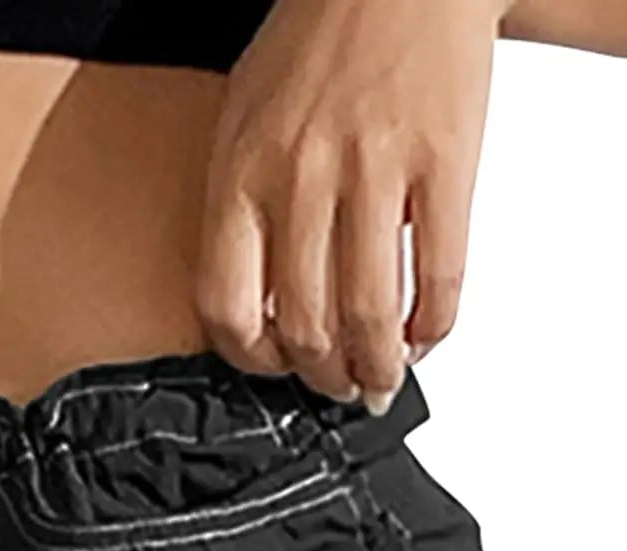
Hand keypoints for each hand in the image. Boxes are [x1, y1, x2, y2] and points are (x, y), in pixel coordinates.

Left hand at [191, 0, 511, 409]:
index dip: (253, 360)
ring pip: (371, 315)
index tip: (276, 368)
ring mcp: (375, 170)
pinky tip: (427, 332)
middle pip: (304, 325)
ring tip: (383, 377)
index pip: (228, 307)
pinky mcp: (444, 160)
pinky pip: (441, 273)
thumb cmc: (318, 40)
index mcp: (240, 172)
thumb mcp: (243, 120)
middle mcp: (302, 177)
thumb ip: (241, 209)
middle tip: (340, 387)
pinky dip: (436, 323)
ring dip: (380, 366)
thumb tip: (256, 305)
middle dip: (325, 377)